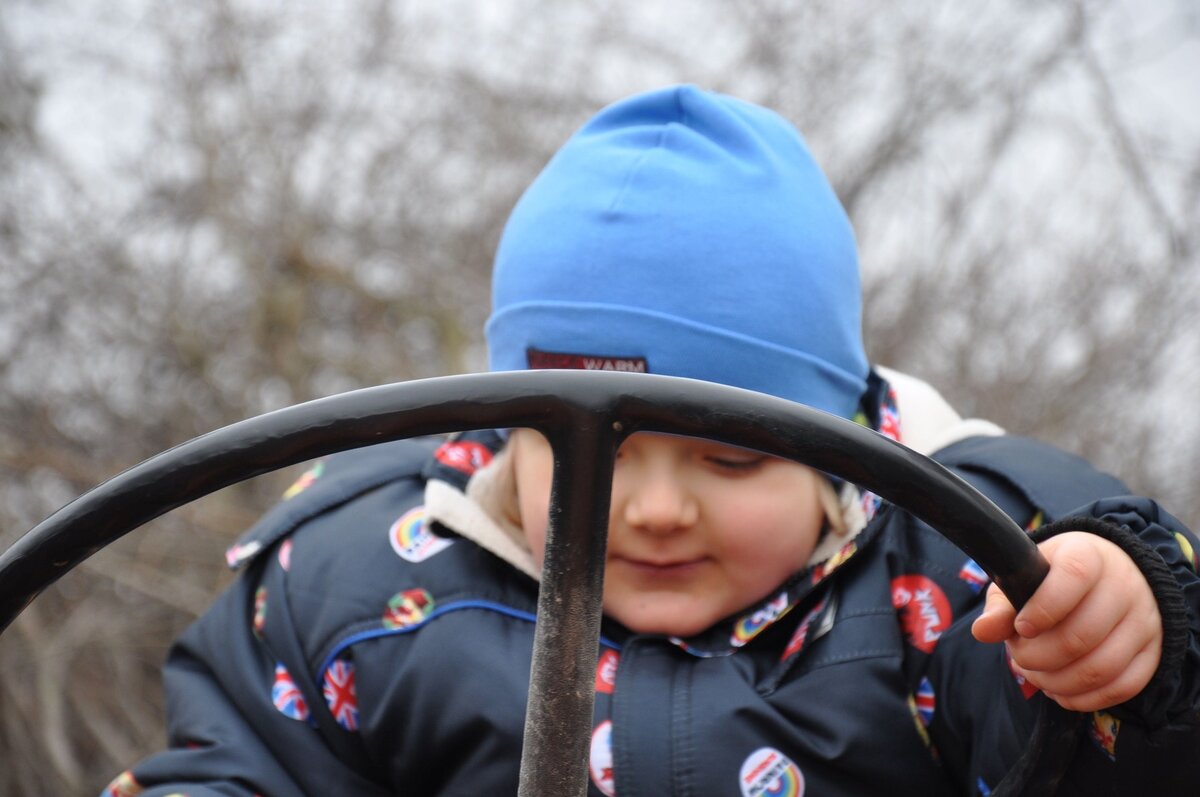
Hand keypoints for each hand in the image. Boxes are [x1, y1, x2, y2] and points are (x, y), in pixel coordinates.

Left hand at [971, 531, 1162, 711]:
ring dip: (1058, 681)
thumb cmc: (1054, 578)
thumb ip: (1002, 603)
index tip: (1021, 627)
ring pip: (1101, 667)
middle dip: (1038, 656)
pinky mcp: (1154, 651)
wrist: (1108, 575)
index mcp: (1088, 554)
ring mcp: (1144, 620)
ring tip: (1035, 674)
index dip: (1042, 609)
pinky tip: (1059, 689)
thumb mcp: (1023, 577)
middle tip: (1019, 657)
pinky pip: (1122, 687)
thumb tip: (982, 631)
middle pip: (1082, 634)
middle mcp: (1124, 585)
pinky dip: (1084, 698)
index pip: (1073, 577)